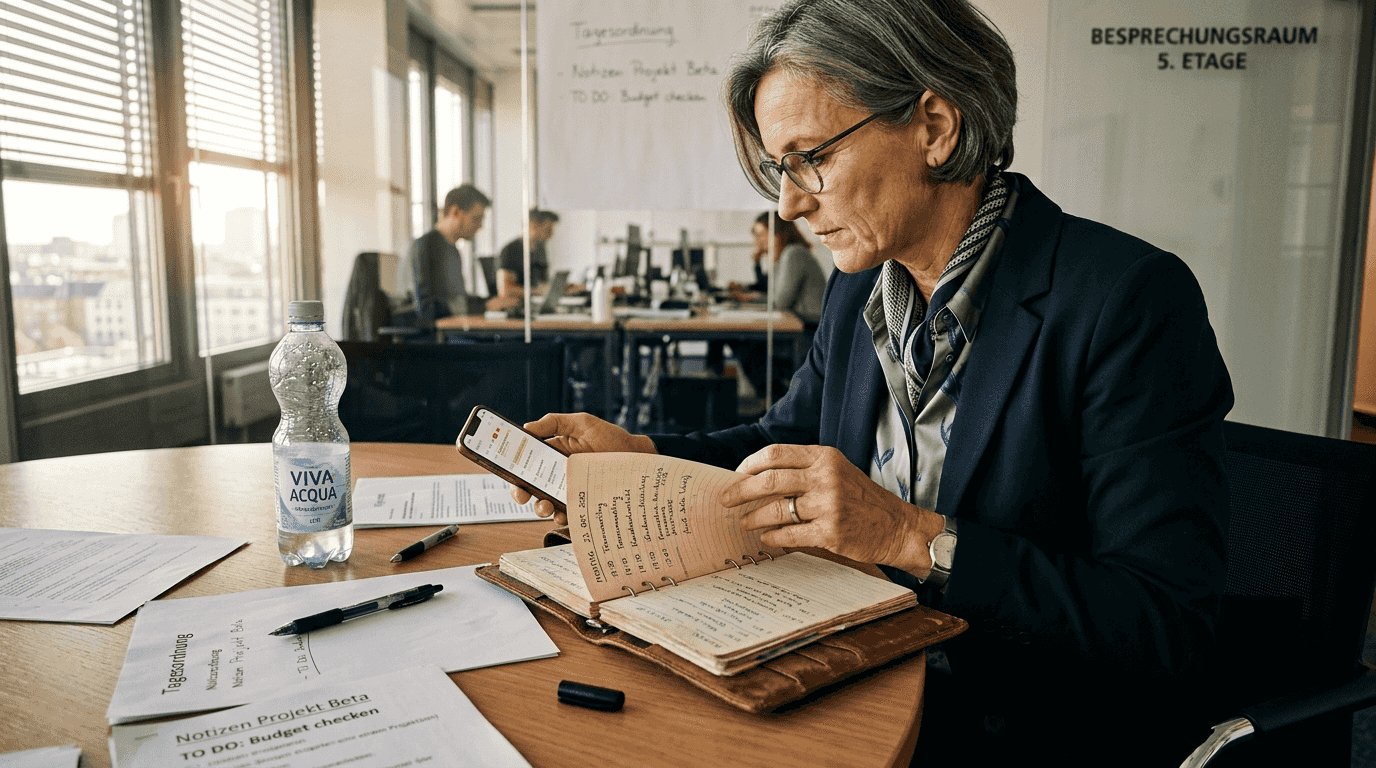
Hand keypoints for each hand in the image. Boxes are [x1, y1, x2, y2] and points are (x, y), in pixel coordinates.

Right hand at [509, 412, 656, 525]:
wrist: (639, 459)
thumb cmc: (612, 439)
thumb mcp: (583, 423)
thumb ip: (555, 422)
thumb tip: (527, 427)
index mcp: (553, 454)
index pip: (525, 462)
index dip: (512, 467)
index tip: (504, 470)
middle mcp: (558, 475)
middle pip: (529, 486)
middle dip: (520, 492)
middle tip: (521, 495)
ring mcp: (569, 492)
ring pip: (545, 503)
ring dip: (539, 508)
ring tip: (545, 506)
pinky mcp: (582, 506)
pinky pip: (566, 516)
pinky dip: (560, 518)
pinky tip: (563, 514)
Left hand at [720, 444, 943, 574]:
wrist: (897, 527)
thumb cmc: (862, 500)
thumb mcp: (837, 471)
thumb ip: (803, 470)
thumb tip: (756, 478)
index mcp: (824, 457)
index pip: (775, 454)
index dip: (749, 465)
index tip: (735, 475)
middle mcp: (826, 477)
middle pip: (769, 480)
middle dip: (740, 491)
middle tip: (725, 500)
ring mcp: (828, 505)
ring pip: (775, 509)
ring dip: (753, 517)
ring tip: (744, 522)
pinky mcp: (831, 532)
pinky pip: (789, 534)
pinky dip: (772, 536)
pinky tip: (767, 537)